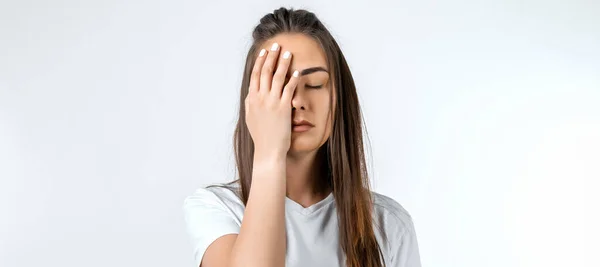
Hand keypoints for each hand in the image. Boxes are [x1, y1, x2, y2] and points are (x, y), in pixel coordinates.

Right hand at [245, 43, 299, 157]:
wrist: (268, 150)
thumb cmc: (261, 137)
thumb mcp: (251, 118)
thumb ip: (251, 104)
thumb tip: (251, 94)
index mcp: (251, 99)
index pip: (255, 75)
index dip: (260, 62)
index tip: (264, 52)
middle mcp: (260, 98)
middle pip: (266, 72)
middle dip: (271, 56)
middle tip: (276, 45)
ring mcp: (271, 102)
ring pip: (277, 77)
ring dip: (283, 63)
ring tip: (288, 53)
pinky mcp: (283, 108)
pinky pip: (289, 89)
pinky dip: (293, 79)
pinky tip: (297, 72)